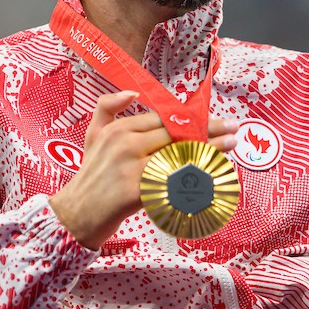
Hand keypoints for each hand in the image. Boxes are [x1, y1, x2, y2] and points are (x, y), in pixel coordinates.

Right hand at [48, 91, 237, 248]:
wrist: (75, 215)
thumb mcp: (92, 136)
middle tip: (233, 128)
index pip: (165, 119)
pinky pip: (175, 181)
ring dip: (210, 150)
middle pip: (176, 134)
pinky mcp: (139, 192)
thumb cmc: (90, 177)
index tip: (214, 118)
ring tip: (231, 146)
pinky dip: (195, 177)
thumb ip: (107, 108)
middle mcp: (126, 145)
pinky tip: (214, 174)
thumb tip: (132, 92)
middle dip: (208, 130)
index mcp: (119, 130)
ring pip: (180, 155)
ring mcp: (132, 169)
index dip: (192, 118)